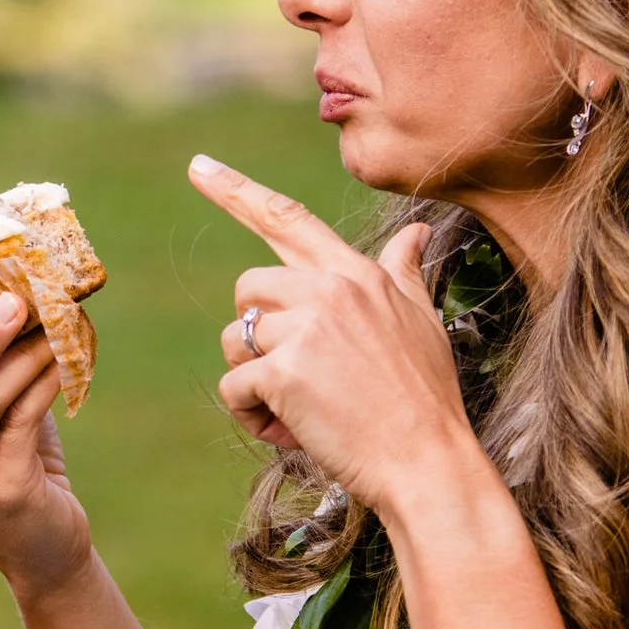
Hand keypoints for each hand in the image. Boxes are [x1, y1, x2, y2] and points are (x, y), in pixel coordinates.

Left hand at [190, 155, 476, 510]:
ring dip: (253, 380)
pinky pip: (234, 387)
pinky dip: (251, 416)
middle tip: (295, 376)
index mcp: (355, 273)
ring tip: (300, 409)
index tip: (199, 167)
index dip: (237, 190)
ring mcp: (305, 327)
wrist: (430, 462)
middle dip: (257, 334)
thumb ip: (403, 271)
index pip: (288, 218)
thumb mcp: (423, 322)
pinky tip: (292, 432)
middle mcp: (328, 289)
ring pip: (234, 341)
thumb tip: (416, 230)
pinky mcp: (283, 370)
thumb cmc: (426, 399)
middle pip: (247, 291)